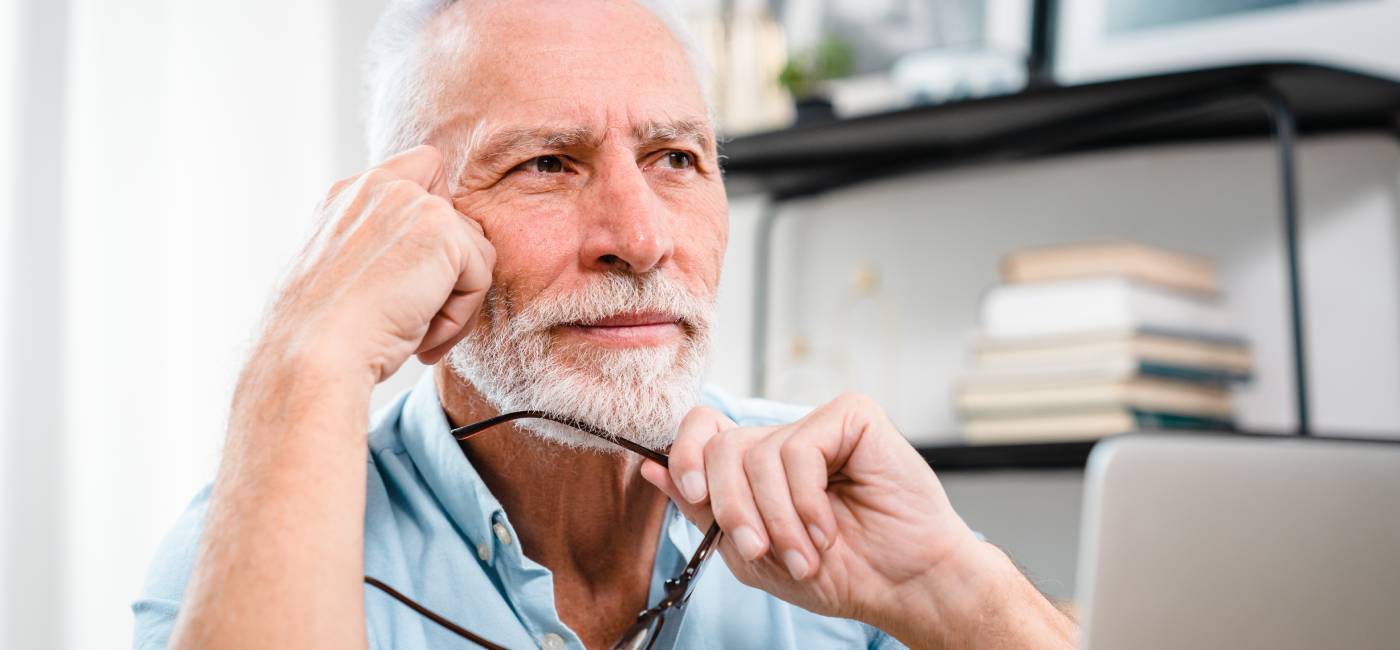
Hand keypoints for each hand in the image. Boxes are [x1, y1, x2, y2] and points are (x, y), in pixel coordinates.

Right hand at [262, 145, 494, 383]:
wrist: (312, 355)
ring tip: (416, 334)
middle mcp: (378, 186)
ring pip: (475, 254)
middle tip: (419, 320)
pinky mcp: (441, 229)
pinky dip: (460, 319)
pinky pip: (481, 277)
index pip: (423, 168)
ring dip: (455, 304)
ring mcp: (411, 201)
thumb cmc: (323, 336)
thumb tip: (439, 264)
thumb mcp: (346, 277)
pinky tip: (422, 339)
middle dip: (451, 276)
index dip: (439, 216)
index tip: (415, 273)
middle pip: (459, 221)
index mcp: (347, 196)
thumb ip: (385, 248)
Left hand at [640, 394, 1015, 645]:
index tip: (691, 492)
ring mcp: (818, 424)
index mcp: (756, 466)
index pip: (701, 430)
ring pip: (758, 454)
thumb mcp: (752, 553)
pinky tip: (829, 527)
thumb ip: (703, 509)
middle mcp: (783, 438)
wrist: (903, 584)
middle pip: (721, 445)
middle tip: (757, 549)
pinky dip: (807, 501)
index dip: (685, 454)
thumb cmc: (840, 571)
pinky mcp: (851, 416)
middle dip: (732, 507)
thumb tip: (652, 467)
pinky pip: (799, 449)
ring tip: (807, 552)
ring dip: (777, 519)